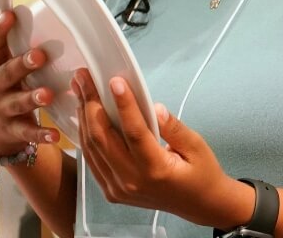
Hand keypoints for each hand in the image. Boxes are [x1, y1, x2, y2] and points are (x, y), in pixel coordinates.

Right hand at [0, 10, 59, 155]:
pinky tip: (54, 134)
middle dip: (22, 64)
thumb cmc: (8, 88)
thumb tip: (42, 12)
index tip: (9, 15)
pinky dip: (41, 134)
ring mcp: (2, 110)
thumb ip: (18, 47)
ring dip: (32, 98)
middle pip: (6, 73)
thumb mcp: (5, 67)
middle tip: (40, 55)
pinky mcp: (12, 130)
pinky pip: (27, 132)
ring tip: (47, 95)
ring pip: (17, 103)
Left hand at [73, 69, 252, 227]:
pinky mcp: (111, 190)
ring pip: (92, 148)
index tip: (115, 82)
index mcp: (156, 169)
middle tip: (85, 79)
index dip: (124, 105)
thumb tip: (155, 108)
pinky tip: (85, 116)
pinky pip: (93, 160)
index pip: (134, 132)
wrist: (199, 204)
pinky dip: (86, 136)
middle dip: (92, 104)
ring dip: (84, 117)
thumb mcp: (197, 146)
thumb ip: (174, 127)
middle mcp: (131, 181)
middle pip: (103, 138)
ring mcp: (117, 188)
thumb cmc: (201, 174)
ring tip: (81, 91)